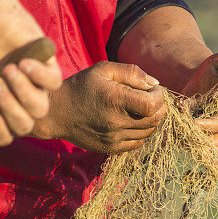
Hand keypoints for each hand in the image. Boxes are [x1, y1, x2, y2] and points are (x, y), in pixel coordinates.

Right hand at [0, 0, 62, 144]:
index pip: (5, 135)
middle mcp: (18, 100)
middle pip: (25, 126)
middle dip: (8, 108)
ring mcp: (34, 85)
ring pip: (41, 109)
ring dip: (22, 91)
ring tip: (8, 69)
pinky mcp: (49, 66)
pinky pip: (54, 84)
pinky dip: (38, 75)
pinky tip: (23, 62)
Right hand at [32, 62, 167, 154]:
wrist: (57, 112)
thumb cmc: (82, 87)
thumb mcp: (103, 70)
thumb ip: (131, 73)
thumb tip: (155, 83)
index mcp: (115, 100)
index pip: (152, 104)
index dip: (159, 96)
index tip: (154, 89)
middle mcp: (116, 122)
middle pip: (154, 119)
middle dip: (159, 107)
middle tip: (153, 98)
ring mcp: (114, 138)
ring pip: (148, 131)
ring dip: (152, 119)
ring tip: (142, 108)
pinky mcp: (112, 148)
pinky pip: (138, 142)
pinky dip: (142, 131)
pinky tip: (133, 121)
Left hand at [181, 51, 217, 149]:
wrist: (195, 78)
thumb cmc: (212, 68)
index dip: (211, 123)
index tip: (194, 117)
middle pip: (216, 138)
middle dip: (196, 129)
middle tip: (180, 118)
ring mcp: (215, 133)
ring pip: (204, 145)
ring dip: (188, 134)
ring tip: (177, 119)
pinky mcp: (201, 137)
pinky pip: (192, 145)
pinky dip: (181, 136)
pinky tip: (175, 122)